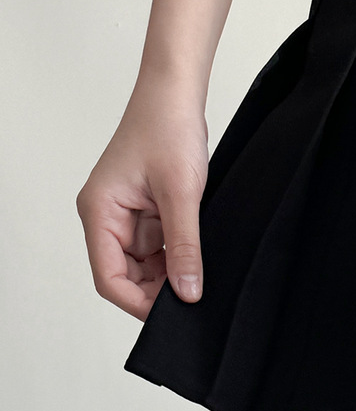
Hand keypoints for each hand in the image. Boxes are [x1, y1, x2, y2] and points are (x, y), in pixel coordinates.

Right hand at [77, 86, 209, 320]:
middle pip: (126, 280)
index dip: (139, 304)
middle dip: (158, 294)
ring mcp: (126, 219)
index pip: (109, 279)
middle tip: (195, 299)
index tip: (174, 316)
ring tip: (200, 275)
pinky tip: (198, 262)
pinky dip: (177, 262)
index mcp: (99, 212)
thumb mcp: (181, 194)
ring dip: (170, 278)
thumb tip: (187, 294)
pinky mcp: (146, 217)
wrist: (175, 94)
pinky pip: (159, 253)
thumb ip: (184, 247)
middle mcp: (107, 219)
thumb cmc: (167, 129)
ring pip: (145, 271)